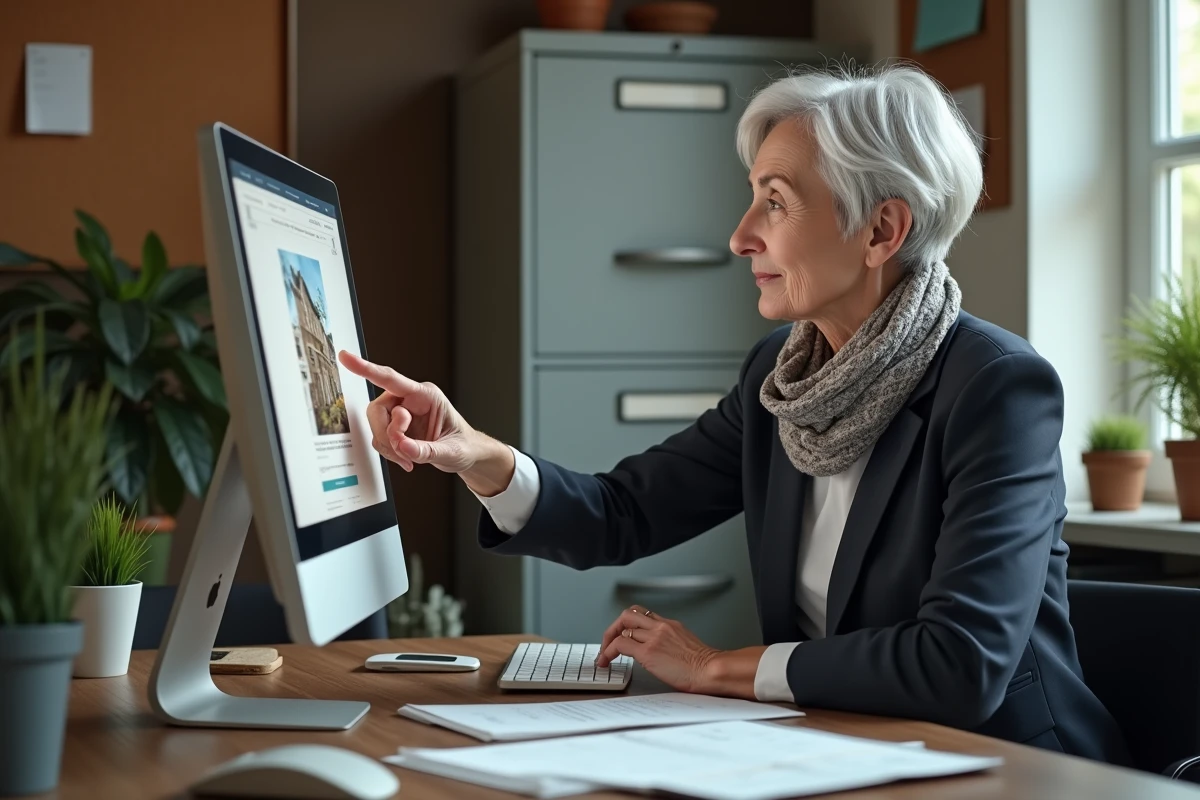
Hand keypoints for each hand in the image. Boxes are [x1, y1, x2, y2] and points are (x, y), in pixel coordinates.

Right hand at [338, 351, 513, 493]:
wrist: (466, 454)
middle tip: (404, 448)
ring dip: (389, 446)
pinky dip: (390, 452)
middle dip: (386, 433)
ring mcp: (400, 413)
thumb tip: (402, 447)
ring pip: (376, 425)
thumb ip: (426, 450)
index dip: (367, 368)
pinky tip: (408, 459)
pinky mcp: (395, 428)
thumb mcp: (451, 451)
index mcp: (426, 395)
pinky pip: (379, 438)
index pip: (391, 379)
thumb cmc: (464, 445)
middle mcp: (410, 399)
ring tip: (410, 458)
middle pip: (377, 409)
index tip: (346, 357)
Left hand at [595, 606, 721, 693]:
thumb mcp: (687, 646)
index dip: (628, 625)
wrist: (711, 670)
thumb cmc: (705, 665)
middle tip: (608, 642)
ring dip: (608, 639)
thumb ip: (671, 644)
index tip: (622, 636)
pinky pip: (620, 645)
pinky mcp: (648, 652)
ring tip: (604, 653)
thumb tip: (660, 653)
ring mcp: (653, 637)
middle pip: (628, 614)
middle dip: (614, 627)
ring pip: (621, 625)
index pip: (643, 615)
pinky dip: (609, 651)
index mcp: (671, 625)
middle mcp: (661, 627)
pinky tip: (607, 661)